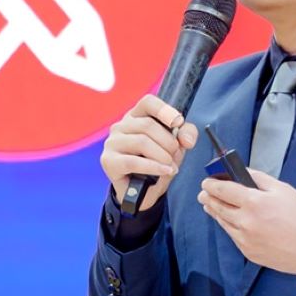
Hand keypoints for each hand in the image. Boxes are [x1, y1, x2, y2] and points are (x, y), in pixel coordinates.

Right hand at [100, 94, 198, 211]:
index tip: (178, 123)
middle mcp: (121, 126)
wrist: (142, 192)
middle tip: (175, 156)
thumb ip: (186, 135)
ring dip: (162, 156)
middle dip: (168, 142)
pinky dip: (153, 167)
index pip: (148, 102)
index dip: (164, 110)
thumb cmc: (157, 162)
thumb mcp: (176, 147)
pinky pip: (133, 161)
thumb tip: (186, 139)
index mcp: (136, 116)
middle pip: (147, 125)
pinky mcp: (109, 161)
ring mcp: (112, 142)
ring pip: (141, 141)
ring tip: (170, 166)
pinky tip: (164, 171)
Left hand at [197, 171, 295, 277]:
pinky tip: (227, 220)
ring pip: (222, 222)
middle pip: (218, 207)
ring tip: (209, 205)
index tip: (206, 180)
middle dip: (208, 198)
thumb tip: (240, 171)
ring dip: (214, 212)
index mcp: (255, 203)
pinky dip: (227, 225)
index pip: (223, 190)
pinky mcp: (249, 252)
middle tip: (204, 192)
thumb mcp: (284, 190)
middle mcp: (246, 222)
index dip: (211, 184)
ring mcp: (246, 240)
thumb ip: (258, 179)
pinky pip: (232, 235)